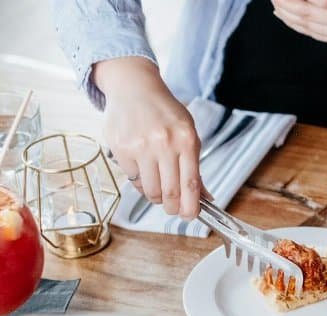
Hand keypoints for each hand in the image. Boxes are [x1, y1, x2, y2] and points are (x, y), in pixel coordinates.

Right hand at [94, 57, 205, 219]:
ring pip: (150, 190)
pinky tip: (142, 167)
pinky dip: (139, 180)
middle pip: (169, 193)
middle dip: (172, 207)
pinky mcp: (121, 149)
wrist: (134, 88)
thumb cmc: (166, 113)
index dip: (191, 207)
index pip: (190, 184)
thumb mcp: (188, 134)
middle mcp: (163, 143)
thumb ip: (195, 167)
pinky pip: (133, 179)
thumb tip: (205, 198)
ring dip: (155, 195)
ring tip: (158, 185)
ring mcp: (140, 146)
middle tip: (173, 208)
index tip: (190, 216)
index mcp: (186, 140)